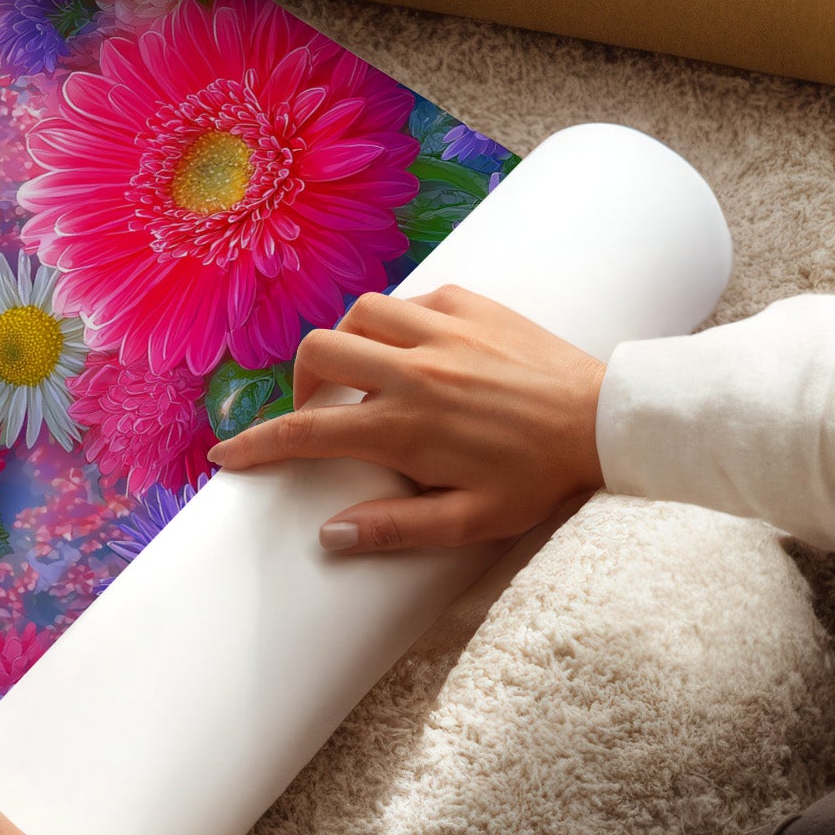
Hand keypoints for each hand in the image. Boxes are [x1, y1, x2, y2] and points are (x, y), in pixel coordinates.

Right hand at [207, 285, 605, 553]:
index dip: (257, 445)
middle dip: (300, 383)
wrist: (606, 421)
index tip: (228, 456)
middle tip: (317, 411)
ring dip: (347, 343)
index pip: (307, 432)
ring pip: (359, 315)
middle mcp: (413, 370)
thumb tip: (330, 534)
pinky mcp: (471, 305)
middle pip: (319, 354)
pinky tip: (415, 349)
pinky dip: (398, 322)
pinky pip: (411, 300)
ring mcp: (442, 331)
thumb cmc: (540, 478)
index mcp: (405, 426)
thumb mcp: (471, 521)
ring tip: (363, 374)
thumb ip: (396, 528)